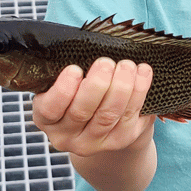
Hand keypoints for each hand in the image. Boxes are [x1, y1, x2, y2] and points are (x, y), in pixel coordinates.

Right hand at [32, 56, 154, 155]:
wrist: (103, 119)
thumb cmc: (79, 90)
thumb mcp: (66, 83)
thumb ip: (69, 71)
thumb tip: (84, 49)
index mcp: (48, 119)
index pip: (50, 109)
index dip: (62, 90)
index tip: (74, 69)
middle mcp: (67, 136)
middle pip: (82, 112)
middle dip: (97, 85)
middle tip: (106, 62)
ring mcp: (94, 142)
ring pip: (108, 115)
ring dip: (121, 87)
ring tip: (127, 65)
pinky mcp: (120, 140)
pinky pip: (130, 116)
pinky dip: (139, 91)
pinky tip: (142, 72)